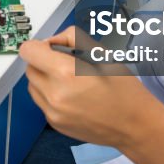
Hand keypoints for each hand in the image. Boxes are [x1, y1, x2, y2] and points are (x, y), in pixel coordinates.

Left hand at [20, 27, 163, 163]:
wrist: (134, 125)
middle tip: (65, 64)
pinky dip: (51, 96)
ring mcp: (53, 112)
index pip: (28, 51)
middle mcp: (54, 94)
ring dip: (44, 79)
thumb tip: (51, 41)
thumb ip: (71, 39)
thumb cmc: (123, 88)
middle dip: (43, 62)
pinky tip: (73, 96)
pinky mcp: (55, 123)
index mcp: (65, 72)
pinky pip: (42, 102)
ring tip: (69, 81)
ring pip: (33, 86)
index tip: (51, 48)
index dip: (39, 46)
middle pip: (29, 68)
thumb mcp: (101, 52)